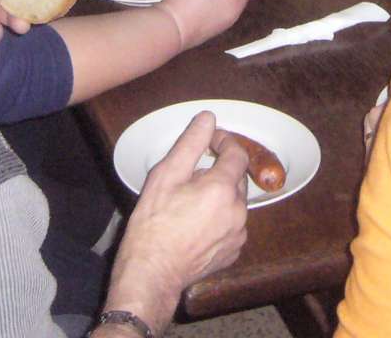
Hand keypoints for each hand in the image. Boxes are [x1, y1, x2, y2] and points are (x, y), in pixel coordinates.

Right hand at [104, 112, 248, 326]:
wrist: (152, 272)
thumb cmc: (153, 223)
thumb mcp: (166, 175)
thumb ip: (191, 143)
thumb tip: (208, 118)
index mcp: (222, 188)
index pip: (237, 153)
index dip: (224, 141)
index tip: (210, 139)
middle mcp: (238, 210)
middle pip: (237, 178)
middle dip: (219, 171)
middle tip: (191, 176)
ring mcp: (238, 234)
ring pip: (235, 202)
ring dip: (220, 195)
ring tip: (191, 202)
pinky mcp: (234, 251)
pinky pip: (233, 224)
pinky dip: (220, 217)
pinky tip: (197, 223)